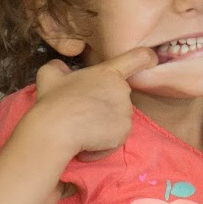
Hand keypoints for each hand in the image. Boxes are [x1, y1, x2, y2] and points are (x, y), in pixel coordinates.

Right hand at [31, 47, 154, 158]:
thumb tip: (61, 69)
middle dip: (104, 106)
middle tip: (83, 114)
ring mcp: (125, 112)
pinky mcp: (124, 132)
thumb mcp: (49, 75)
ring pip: (116, 120)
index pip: (137, 58)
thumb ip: (58, 68)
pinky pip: (115, 139)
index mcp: (108, 73)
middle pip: (118, 98)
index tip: (152, 60)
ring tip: (81, 131)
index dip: (147, 58)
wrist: (57, 128)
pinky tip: (86, 144)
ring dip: (102, 128)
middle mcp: (122, 90)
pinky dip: (102, 145)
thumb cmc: (53, 100)